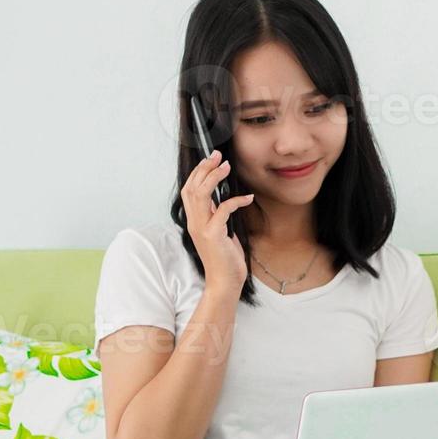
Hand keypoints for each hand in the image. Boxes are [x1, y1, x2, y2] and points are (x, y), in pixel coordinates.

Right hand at [181, 149, 255, 291]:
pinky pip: (223, 209)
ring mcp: (201, 228)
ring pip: (201, 194)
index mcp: (194, 221)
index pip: (189, 190)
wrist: (224, 282)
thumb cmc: (225, 259)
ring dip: (214, 177)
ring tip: (226, 167)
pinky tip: (248, 198)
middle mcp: (194, 222)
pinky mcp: (213, 235)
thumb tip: (222, 199)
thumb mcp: (219, 232)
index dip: (198, 172)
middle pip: (192, 187)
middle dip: (204, 168)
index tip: (212, 160)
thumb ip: (216, 216)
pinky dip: (236, 201)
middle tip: (217, 156)